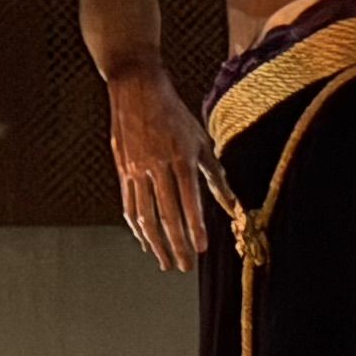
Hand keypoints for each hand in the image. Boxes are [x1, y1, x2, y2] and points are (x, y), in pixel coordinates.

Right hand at [108, 66, 216, 275]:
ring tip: (165, 262)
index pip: (188, 201)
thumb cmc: (174, 114)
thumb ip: (216, 176)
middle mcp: (157, 166)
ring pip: (144, 215)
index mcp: (180, 158)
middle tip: (184, 266)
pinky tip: (145, 241)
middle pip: (166, 215)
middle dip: (176, 244)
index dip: (195, 227)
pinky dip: (137, 227)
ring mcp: (136, 170)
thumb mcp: (201, 141)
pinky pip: (129, 205)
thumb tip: (233, 204)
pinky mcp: (122, 170)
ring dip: (155, 243)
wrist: (136, 89)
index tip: (201, 249)